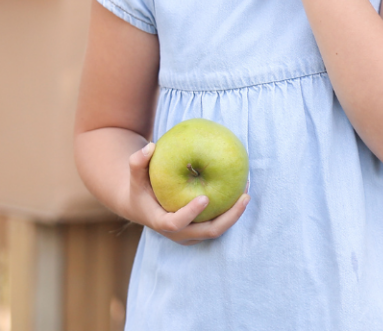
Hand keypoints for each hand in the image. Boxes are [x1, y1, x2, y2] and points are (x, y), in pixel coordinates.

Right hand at [124, 141, 248, 243]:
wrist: (143, 206)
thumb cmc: (140, 187)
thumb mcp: (135, 175)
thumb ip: (138, 161)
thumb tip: (151, 146)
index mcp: (161, 222)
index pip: (176, 223)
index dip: (190, 213)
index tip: (205, 198)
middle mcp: (178, 233)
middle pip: (208, 232)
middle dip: (229, 217)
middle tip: (245, 197)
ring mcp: (191, 235)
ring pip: (217, 230)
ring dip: (235, 214)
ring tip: (248, 192)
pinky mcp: (199, 231)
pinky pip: (219, 223)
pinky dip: (232, 210)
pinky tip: (242, 189)